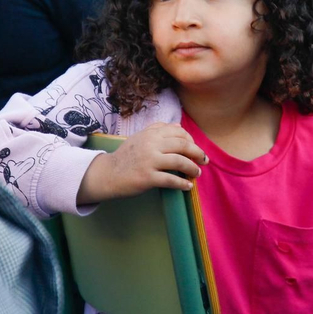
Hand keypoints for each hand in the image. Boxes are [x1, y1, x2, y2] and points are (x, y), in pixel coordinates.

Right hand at [75, 123, 206, 203]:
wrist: (108, 174)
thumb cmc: (126, 156)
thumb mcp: (140, 138)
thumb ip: (157, 130)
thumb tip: (179, 127)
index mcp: (150, 134)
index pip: (178, 132)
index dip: (191, 140)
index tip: (195, 149)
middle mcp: (151, 144)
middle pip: (183, 145)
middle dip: (197, 153)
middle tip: (204, 161)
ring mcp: (149, 161)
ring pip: (180, 161)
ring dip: (193, 168)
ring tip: (197, 173)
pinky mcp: (147, 177)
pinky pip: (171, 180)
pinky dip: (182, 184)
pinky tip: (188, 186)